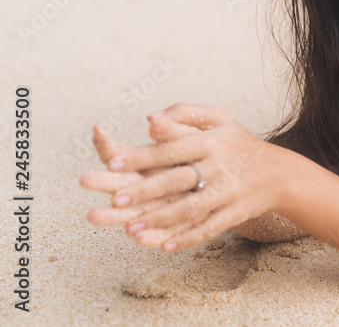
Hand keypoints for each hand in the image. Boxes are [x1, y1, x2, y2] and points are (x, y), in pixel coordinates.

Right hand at [80, 118, 198, 241]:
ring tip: (94, 216)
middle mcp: (147, 184)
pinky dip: (151, 236)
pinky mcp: (177, 225)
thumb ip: (176, 131)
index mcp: (147, 161)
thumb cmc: (210, 151)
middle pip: (121, 183)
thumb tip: (154, 119)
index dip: (108, 143)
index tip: (98, 130)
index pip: (121, 153)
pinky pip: (162, 233)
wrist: (233, 177)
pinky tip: (140, 240)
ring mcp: (159, 206)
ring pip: (133, 212)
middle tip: (84, 179)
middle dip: (103, 181)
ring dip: (113, 215)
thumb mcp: (196, 137)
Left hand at [85, 104, 282, 252]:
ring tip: (130, 229)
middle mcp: (221, 165)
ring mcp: (230, 191)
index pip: (172, 149)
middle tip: (115, 201)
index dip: (142, 156)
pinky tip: (163, 247)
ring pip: (191, 208)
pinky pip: (210, 227)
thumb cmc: (238, 142)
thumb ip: (185, 113)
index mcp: (212, 141)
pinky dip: (188, 238)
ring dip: (160, 220)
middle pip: (179, 180)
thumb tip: (149, 118)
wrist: (279, 172)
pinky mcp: (237, 212)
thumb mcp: (219, 120)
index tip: (113, 164)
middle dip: (146, 191)